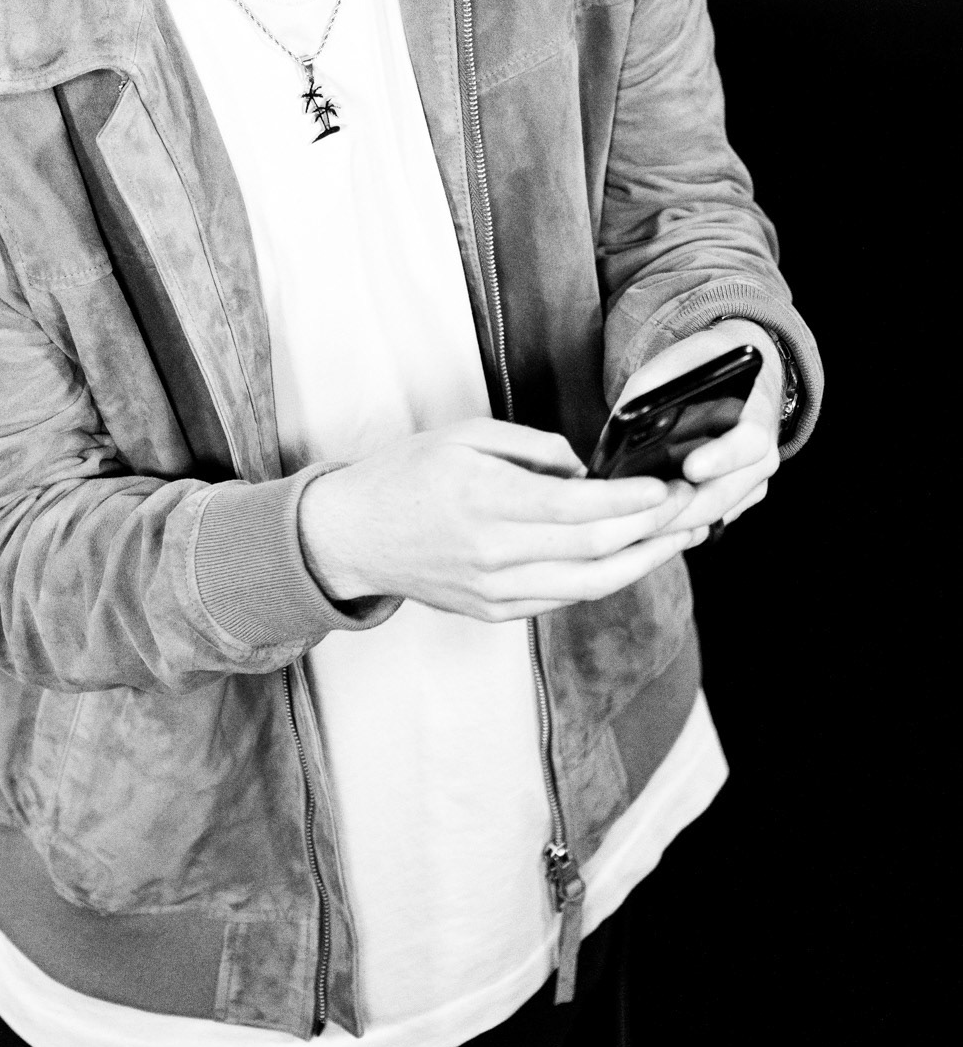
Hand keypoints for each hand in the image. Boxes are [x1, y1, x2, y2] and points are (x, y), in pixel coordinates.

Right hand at [297, 419, 705, 622]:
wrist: (352, 536)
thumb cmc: (405, 475)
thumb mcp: (464, 434)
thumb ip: (531, 447)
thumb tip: (586, 470)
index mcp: (485, 499)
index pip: (580, 508)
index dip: (634, 500)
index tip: (670, 485)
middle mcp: (494, 552)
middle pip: (596, 550)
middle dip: (656, 528)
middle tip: (695, 506)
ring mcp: (495, 590)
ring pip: (591, 585)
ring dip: (645, 561)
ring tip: (682, 538)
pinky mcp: (495, 612)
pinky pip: (565, 598)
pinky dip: (605, 579)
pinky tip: (632, 558)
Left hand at [613, 319, 782, 539]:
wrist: (749, 376)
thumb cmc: (708, 366)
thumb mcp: (681, 362)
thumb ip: (654, 390)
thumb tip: (618, 429)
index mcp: (757, 415)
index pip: (749, 443)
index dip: (722, 458)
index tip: (690, 467)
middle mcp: (764, 455)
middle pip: (727, 493)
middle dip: (684, 508)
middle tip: (642, 514)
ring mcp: (754, 482)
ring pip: (717, 514)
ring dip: (676, 524)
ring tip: (634, 526)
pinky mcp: (740, 498)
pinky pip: (713, 520)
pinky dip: (682, 526)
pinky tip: (646, 528)